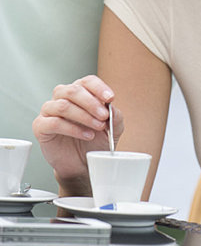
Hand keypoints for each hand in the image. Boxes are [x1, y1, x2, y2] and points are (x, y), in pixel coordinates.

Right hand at [32, 75, 123, 192]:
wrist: (83, 164)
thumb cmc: (95, 142)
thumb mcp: (113, 129)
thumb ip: (115, 117)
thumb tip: (112, 108)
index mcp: (80, 93)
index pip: (87, 81)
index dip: (99, 88)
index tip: (110, 98)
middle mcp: (62, 98)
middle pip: (73, 90)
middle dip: (91, 103)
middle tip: (104, 116)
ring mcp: (49, 111)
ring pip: (63, 105)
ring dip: (83, 116)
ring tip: (97, 127)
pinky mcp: (41, 127)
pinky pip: (54, 122)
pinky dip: (72, 128)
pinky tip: (86, 134)